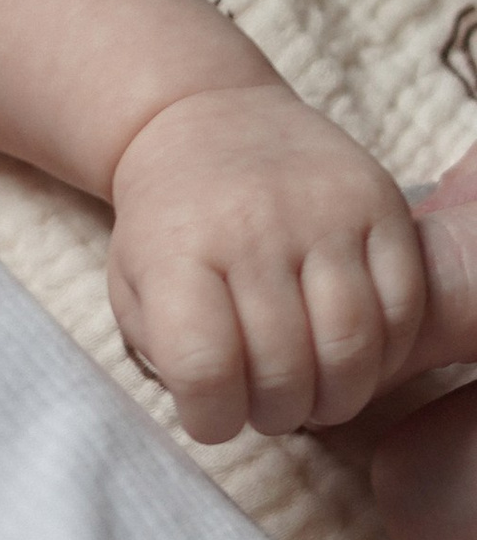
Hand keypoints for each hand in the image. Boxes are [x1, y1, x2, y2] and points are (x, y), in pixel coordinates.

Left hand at [107, 83, 427, 441]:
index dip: (212, 418)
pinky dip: (388, 354)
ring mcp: (322, 213)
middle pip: (285, 370)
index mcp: (175, 249)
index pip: (204, 368)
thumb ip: (164, 350)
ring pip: (354, 348)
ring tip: (314, 393)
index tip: (213, 416)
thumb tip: (220, 409)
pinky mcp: (380, 204)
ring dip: (337, 397)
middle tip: (268, 406)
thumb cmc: (170, 222)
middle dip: (276, 413)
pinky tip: (355, 356)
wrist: (207, 121)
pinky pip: (405, 309)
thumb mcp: (133, 281)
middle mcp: (251, 226)